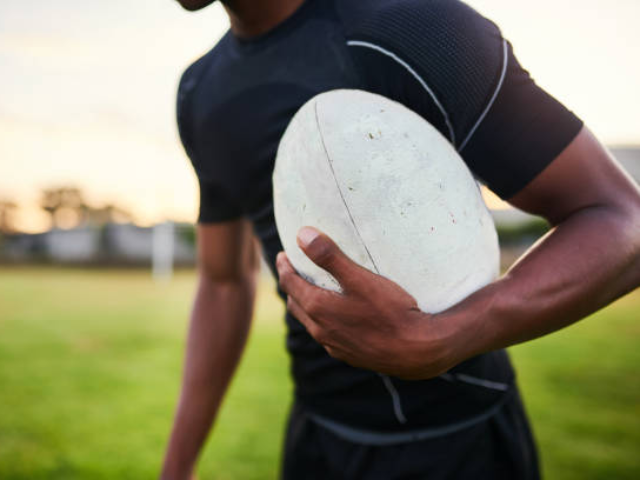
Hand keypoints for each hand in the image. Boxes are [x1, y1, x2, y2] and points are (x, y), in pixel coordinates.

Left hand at [276, 227, 453, 379]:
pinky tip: (338, 315)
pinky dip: (323, 320)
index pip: (290, 283)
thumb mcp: (360, 278)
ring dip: (307, 303)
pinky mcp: (350, 355)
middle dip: (292, 284)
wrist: (418, 352)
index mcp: (318, 308)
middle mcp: (321, 330)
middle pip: (296, 303)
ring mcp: (335, 346)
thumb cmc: (391, 311)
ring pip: (311, 321)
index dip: (284, 267)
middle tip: (295, 269)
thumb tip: (302, 235)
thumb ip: (329, 256)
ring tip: (314, 289)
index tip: (283, 254)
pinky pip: (327, 335)